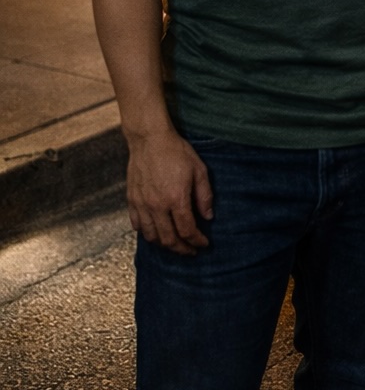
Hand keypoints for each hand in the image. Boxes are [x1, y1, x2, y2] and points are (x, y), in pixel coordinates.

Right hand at [125, 129, 213, 254]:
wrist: (149, 139)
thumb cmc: (176, 152)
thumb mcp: (199, 170)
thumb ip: (204, 196)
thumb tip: (208, 217)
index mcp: (176, 199)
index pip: (187, 230)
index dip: (197, 241)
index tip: (204, 244)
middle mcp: (157, 206)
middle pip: (169, 239)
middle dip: (182, 249)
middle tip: (191, 250)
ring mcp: (142, 204)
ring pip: (151, 236)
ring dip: (164, 244)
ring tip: (175, 244)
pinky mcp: (132, 200)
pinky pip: (137, 225)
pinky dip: (147, 233)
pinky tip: (156, 231)